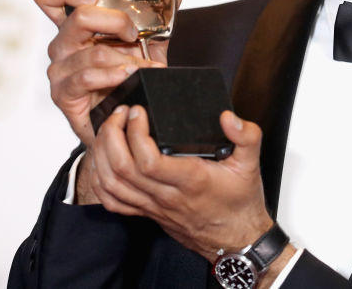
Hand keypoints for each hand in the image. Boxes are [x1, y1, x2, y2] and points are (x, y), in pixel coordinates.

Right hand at [33, 0, 191, 146]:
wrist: (126, 118)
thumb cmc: (131, 76)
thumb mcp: (151, 37)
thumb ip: (165, 6)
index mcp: (76, 26)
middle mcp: (63, 44)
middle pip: (79, 16)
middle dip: (117, 22)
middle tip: (134, 35)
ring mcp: (60, 69)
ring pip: (93, 51)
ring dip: (126, 60)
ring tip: (141, 69)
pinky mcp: (63, 93)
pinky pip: (87, 77)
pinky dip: (113, 76)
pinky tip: (126, 78)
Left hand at [89, 107, 273, 260]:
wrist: (236, 238)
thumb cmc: (240, 202)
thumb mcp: (251, 164)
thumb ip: (246, 136)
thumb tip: (228, 117)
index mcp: (191, 181)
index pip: (148, 160)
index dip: (136, 133)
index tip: (137, 111)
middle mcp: (167, 196)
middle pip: (122, 168)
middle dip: (113, 135)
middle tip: (120, 114)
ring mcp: (153, 206)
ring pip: (112, 184)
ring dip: (102, 153)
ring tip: (109, 129)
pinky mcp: (147, 212)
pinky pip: (113, 200)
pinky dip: (100, 178)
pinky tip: (102, 159)